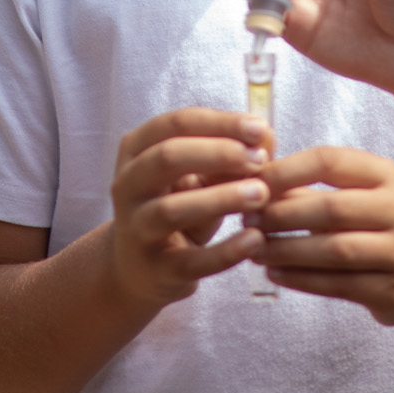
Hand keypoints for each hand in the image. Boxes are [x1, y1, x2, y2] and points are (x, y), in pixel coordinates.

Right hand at [108, 109, 272, 307]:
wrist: (142, 268)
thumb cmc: (180, 208)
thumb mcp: (199, 178)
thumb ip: (229, 156)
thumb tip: (266, 136)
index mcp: (136, 150)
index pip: (175, 124)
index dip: (220, 123)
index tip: (260, 128)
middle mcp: (127, 186)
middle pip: (167, 157)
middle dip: (218, 153)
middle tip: (260, 160)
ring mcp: (136, 228)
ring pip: (171, 209)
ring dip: (220, 198)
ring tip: (261, 194)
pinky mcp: (156, 269)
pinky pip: (190, 261)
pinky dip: (224, 251)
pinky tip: (255, 240)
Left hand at [252, 146, 393, 326]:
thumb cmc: (379, 228)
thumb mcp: (358, 198)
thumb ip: (312, 190)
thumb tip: (253, 183)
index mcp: (384, 175)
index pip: (330, 161)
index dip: (285, 170)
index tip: (251, 180)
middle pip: (331, 207)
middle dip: (282, 214)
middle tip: (247, 219)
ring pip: (335, 249)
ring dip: (287, 249)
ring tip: (253, 249)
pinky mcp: (391, 290)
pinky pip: (338, 284)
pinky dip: (301, 279)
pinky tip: (275, 273)